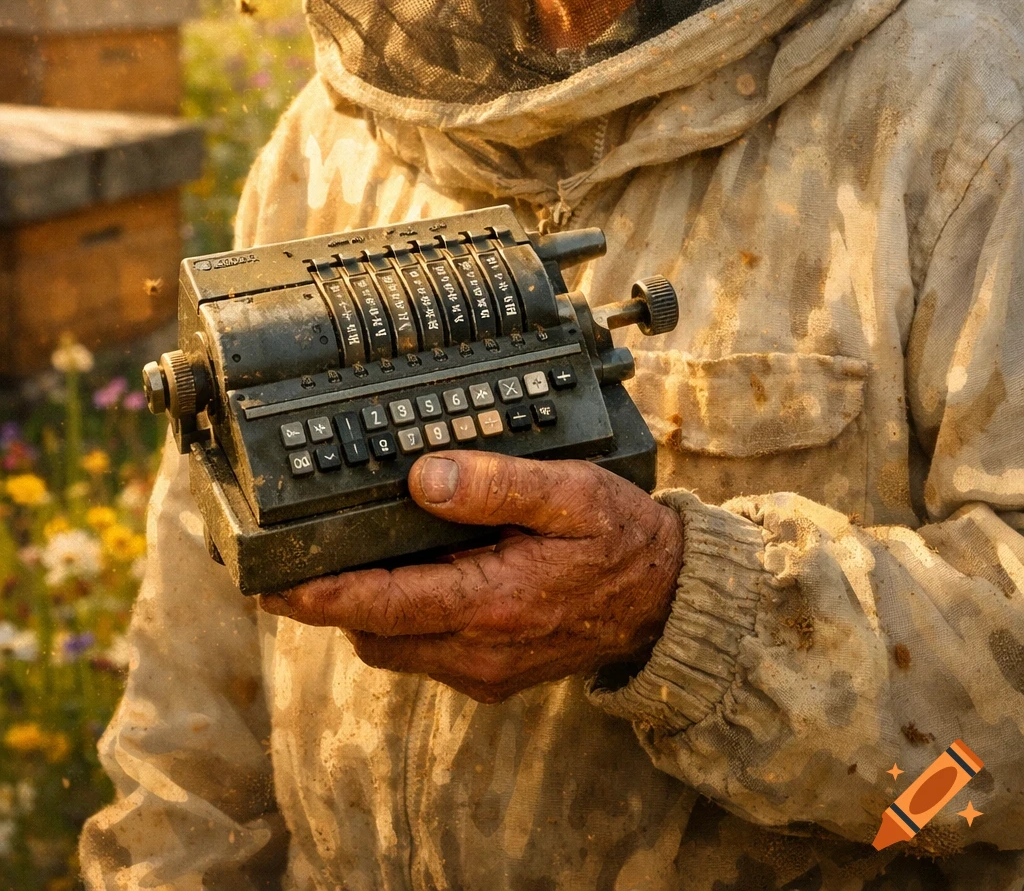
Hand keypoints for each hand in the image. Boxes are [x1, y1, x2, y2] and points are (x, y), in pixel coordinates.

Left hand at [259, 451, 684, 702]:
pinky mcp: (493, 676)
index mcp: (492, 604)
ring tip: (352, 556)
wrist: (668, 603)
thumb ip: (495, 484)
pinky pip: (426, 652)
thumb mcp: (569, 495)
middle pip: (374, 633)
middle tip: (298, 557)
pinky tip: (415, 573)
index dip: (319, 594)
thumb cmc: (620, 541)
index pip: (382, 604)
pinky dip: (405, 618)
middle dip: (332, 602)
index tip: (271, 584)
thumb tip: (423, 477)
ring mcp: (486, 671)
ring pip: (395, 647)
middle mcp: (480, 652)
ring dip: (368, 609)